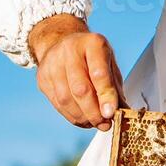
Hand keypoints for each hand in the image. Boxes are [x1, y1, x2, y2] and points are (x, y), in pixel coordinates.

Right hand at [28, 14, 126, 130]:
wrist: (62, 42)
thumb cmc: (91, 56)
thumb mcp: (109, 64)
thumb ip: (115, 88)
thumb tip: (123, 114)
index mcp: (93, 43)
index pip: (99, 73)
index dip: (105, 96)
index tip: (111, 113)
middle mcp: (69, 50)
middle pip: (80, 89)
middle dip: (93, 112)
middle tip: (104, 124)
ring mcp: (52, 64)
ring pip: (66, 99)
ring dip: (82, 117)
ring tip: (94, 122)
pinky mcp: (42, 77)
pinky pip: (57, 103)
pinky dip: (71, 116)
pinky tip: (82, 118)